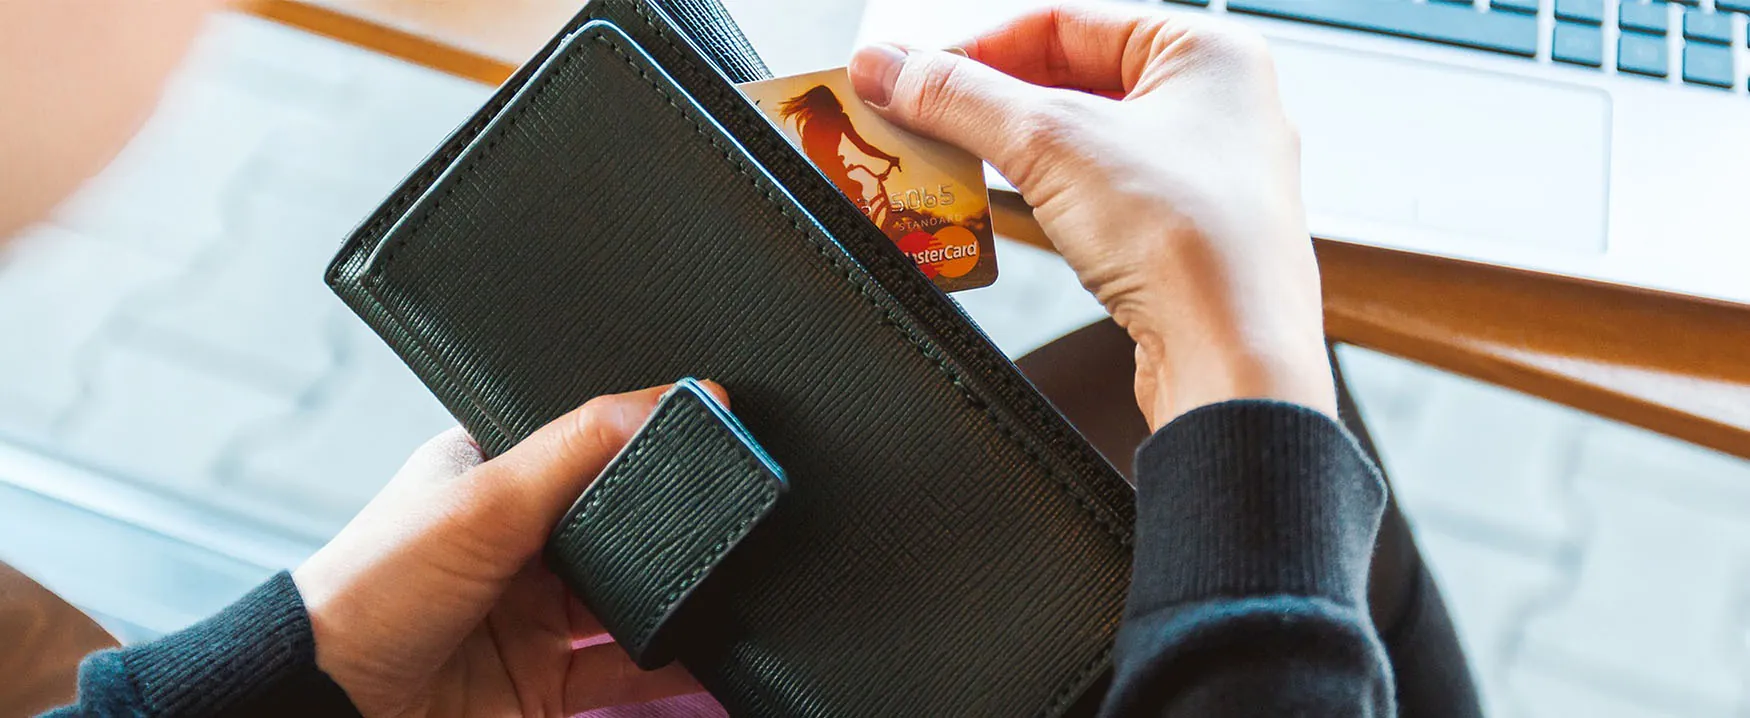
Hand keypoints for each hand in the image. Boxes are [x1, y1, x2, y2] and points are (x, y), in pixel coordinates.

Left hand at [293, 383, 720, 716]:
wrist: (328, 704)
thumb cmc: (368, 591)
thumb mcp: (483, 497)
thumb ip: (579, 448)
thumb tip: (671, 397)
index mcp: (491, 476)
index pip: (586, 445)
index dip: (644, 440)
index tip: (713, 431)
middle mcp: (516, 544)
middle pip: (619, 527)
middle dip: (670, 527)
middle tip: (732, 514)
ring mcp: (532, 617)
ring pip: (631, 601)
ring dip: (676, 597)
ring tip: (732, 582)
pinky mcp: (545, 682)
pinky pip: (628, 669)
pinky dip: (673, 664)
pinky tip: (711, 650)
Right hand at [850, 4, 1334, 428]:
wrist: (1234, 362)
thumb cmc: (1196, 245)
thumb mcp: (1050, 144)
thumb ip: (958, 97)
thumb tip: (890, 67)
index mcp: (1207, 52)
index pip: (1064, 22)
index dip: (977, 47)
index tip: (911, 73)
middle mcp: (1216, 106)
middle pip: (1071, 80)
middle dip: (987, 104)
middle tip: (918, 119)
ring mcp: (1204, 176)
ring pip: (1082, 142)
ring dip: (1011, 153)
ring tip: (947, 164)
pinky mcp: (1184, 238)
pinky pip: (1097, 196)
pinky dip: (1045, 199)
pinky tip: (1007, 213)